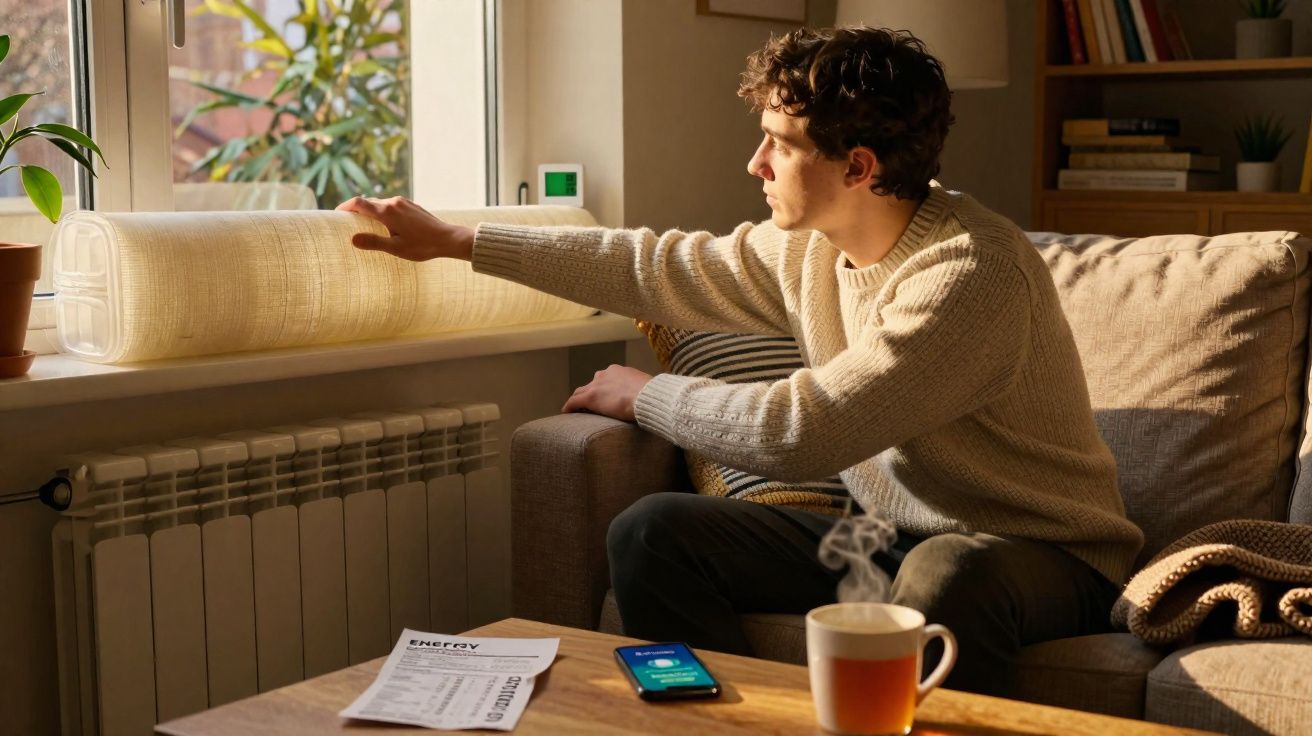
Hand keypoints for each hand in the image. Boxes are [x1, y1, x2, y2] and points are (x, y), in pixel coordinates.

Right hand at [336, 196, 474, 261]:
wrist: (448, 239)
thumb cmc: (422, 246)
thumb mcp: (396, 248)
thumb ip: (374, 242)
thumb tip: (352, 239)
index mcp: (387, 211)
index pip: (359, 203)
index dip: (345, 207)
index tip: (336, 214)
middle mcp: (394, 202)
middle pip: (369, 203)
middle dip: (356, 211)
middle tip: (347, 223)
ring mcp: (404, 202)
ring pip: (380, 204)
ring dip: (370, 212)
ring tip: (365, 226)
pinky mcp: (411, 205)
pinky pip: (391, 206)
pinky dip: (382, 213)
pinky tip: (385, 225)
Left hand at [562, 365, 653, 421]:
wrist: (647, 396)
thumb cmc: (652, 394)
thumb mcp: (645, 387)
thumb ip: (639, 389)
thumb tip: (646, 397)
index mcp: (618, 371)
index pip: (605, 379)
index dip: (603, 388)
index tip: (604, 396)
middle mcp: (605, 374)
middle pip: (592, 384)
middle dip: (589, 392)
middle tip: (589, 404)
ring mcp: (597, 385)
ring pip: (580, 392)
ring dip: (578, 399)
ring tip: (576, 408)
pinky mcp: (590, 397)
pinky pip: (574, 401)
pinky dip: (569, 406)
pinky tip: (566, 412)